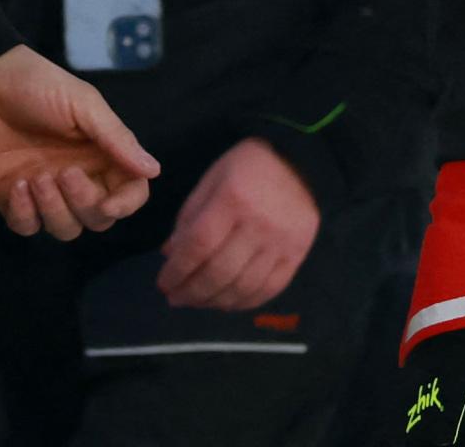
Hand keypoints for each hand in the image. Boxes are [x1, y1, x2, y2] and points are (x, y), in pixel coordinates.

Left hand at [0, 45, 161, 241]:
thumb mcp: (83, 104)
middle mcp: (78, 177)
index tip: (110, 203)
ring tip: (35, 177)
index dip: (126, 205)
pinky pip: (27, 227)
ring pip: (65, 228)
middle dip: (84, 204)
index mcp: (101, 154)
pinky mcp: (13, 198)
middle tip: (64, 173)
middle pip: (98, 218)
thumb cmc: (37, 85)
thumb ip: (117, 139)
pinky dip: (25, 214)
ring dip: (54, 210)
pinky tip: (16, 185)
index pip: (130, 192)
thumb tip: (154, 170)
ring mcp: (45, 190)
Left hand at [157, 138, 321, 310]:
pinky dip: (244, 302)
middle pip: (219, 271)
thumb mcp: (212, 179)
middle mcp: (259, 224)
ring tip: (197, 302)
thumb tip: (170, 255)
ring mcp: (281, 243)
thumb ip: (190, 217)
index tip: (163, 283)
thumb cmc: (247, 167)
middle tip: (175, 298)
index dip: (177, 270)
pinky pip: (269, 289)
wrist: (300, 161)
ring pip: (242, 286)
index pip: (199, 246)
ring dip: (214, 301)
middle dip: (191, 291)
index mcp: (232, 199)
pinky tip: (226, 302)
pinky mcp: (298, 254)